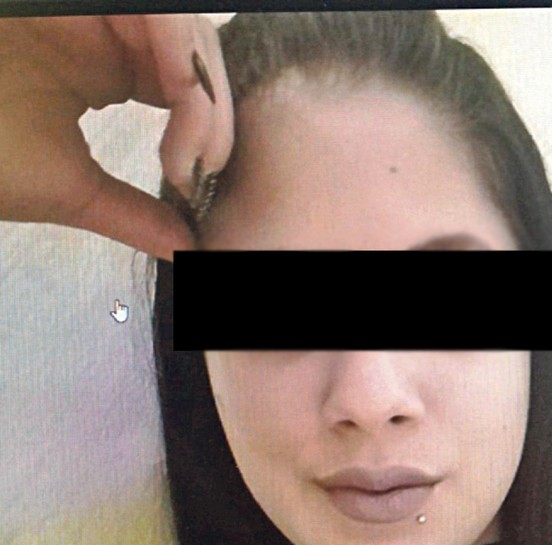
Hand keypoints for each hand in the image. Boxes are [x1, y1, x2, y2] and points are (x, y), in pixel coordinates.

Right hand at [0, 15, 233, 259]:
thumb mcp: (68, 189)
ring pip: (185, 31)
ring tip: (194, 149)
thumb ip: (132, 214)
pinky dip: (181, 55)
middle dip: (217, 115)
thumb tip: (186, 249)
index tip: (199, 182)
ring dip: (205, 92)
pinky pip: (158, 10)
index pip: (189, 92)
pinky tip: (182, 102)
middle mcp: (109, 34)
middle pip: (197, 58)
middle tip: (204, 167)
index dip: (211, 133)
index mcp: (111, 72)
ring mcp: (96, 10)